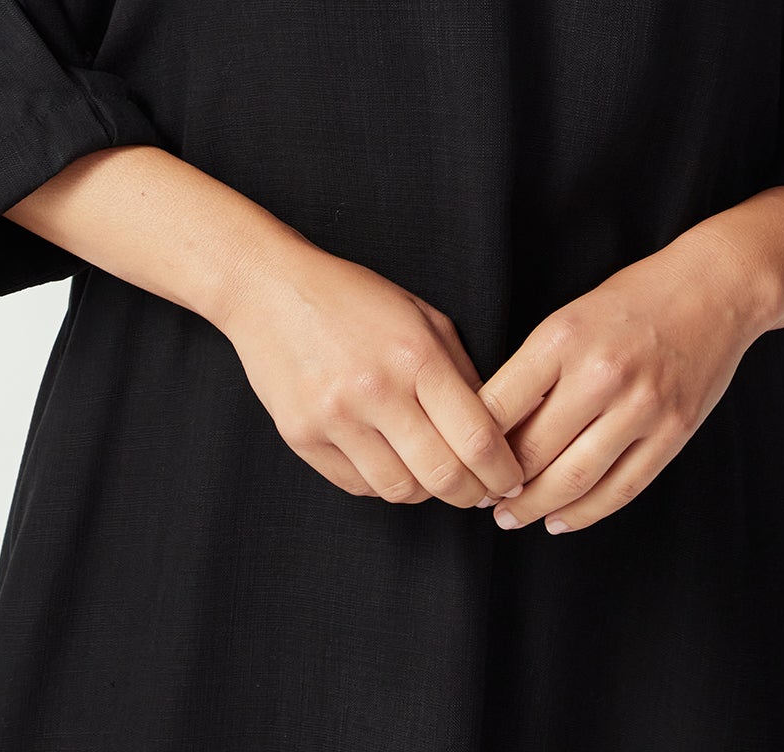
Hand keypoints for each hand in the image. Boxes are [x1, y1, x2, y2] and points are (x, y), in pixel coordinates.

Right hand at [222, 236, 526, 509]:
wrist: (271, 289)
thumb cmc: (354, 298)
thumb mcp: (422, 316)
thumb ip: (461, 371)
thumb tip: (498, 429)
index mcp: (415, 355)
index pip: (477, 437)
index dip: (504, 472)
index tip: (512, 481)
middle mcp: (376, 390)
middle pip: (443, 476)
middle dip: (472, 494)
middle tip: (481, 492)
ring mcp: (335, 418)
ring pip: (400, 490)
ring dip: (426, 491)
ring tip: (433, 475)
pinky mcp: (302, 437)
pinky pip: (358, 486)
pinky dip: (383, 483)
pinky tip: (391, 462)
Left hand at [473, 228, 767, 534]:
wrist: (714, 287)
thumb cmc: (632, 299)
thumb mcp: (571, 316)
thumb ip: (536, 369)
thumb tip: (492, 428)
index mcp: (563, 338)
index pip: (499, 408)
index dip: (472, 446)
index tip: (460, 461)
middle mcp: (601, 374)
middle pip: (532, 452)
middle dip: (499, 486)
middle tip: (480, 499)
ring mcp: (641, 407)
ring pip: (573, 480)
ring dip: (534, 508)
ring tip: (512, 517)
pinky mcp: (673, 432)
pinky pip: (620, 489)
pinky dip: (585, 513)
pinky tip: (560, 519)